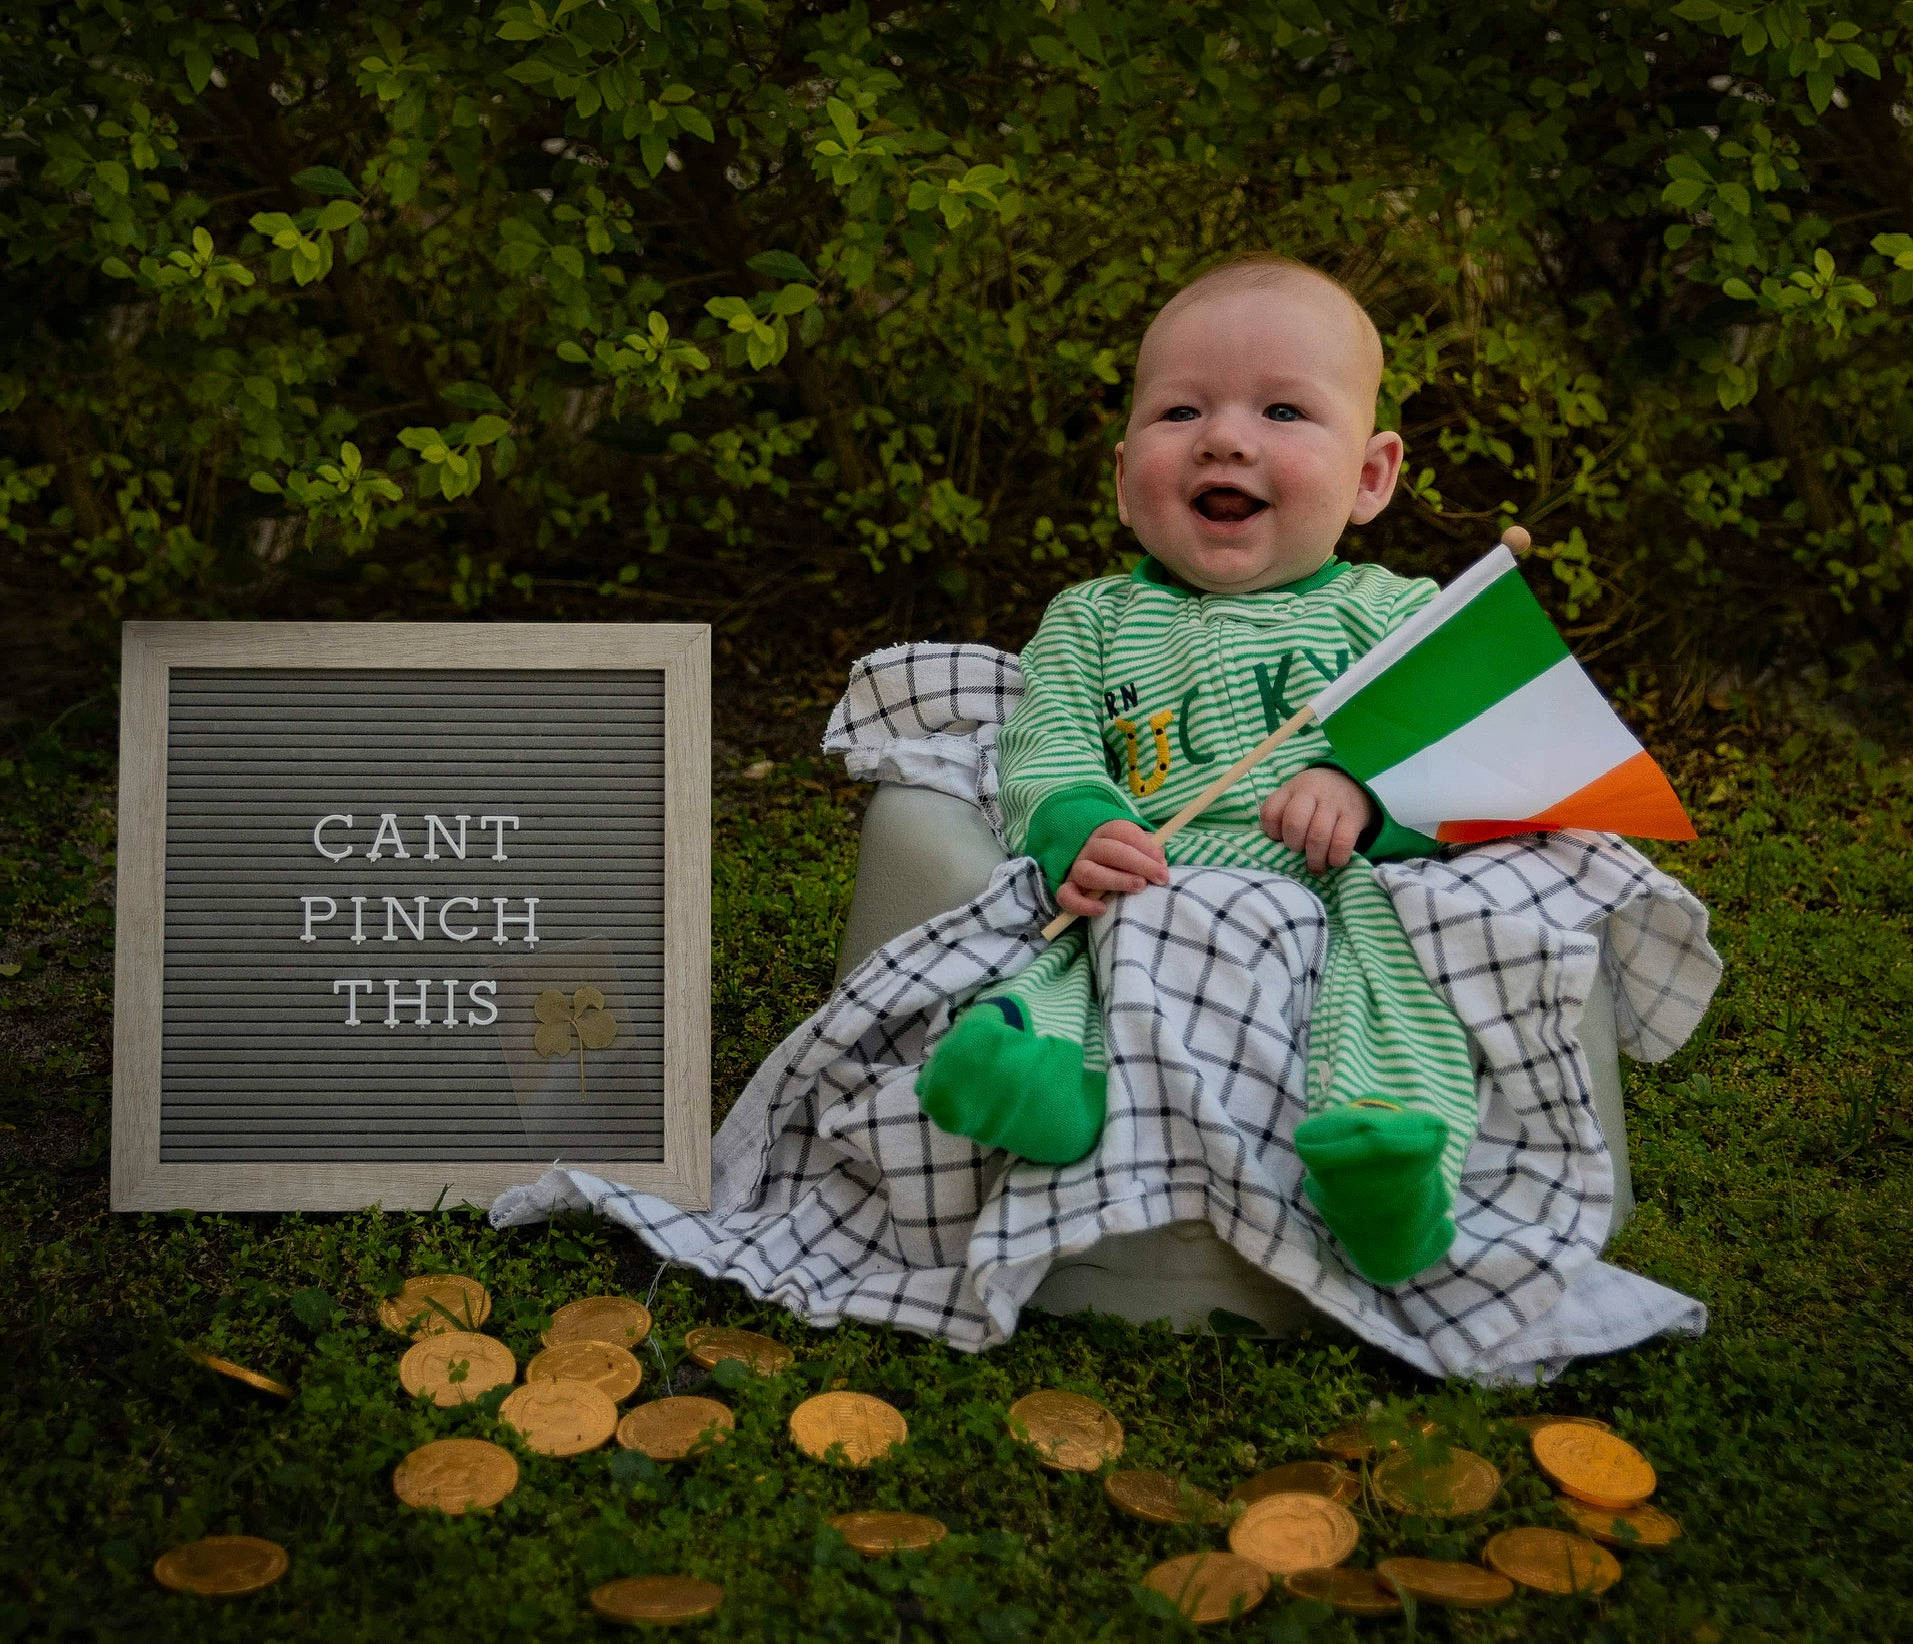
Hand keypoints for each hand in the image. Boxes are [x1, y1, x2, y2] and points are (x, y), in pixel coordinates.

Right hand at [1060, 819, 1168, 917]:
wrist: (1096, 866)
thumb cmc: (1125, 859)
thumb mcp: (1138, 847)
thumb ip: (1149, 850)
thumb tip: (1159, 859)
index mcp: (1106, 833)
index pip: (1122, 832)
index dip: (1145, 846)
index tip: (1163, 862)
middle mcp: (1089, 848)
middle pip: (1109, 850)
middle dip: (1139, 863)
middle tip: (1160, 877)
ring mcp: (1076, 869)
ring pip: (1088, 872)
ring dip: (1116, 880)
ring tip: (1139, 887)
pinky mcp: (1067, 889)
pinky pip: (1066, 896)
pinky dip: (1082, 905)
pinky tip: (1102, 909)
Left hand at [1258, 767, 1375, 873]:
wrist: (1356, 781)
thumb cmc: (1318, 798)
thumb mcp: (1297, 796)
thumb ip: (1284, 816)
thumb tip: (1278, 849)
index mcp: (1292, 789)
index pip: (1271, 812)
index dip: (1272, 833)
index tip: (1280, 839)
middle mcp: (1312, 792)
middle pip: (1294, 822)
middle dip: (1294, 844)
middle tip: (1300, 851)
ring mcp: (1334, 803)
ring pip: (1318, 835)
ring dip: (1315, 858)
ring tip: (1316, 866)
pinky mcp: (1354, 816)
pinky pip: (1342, 842)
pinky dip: (1336, 857)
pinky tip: (1334, 861)